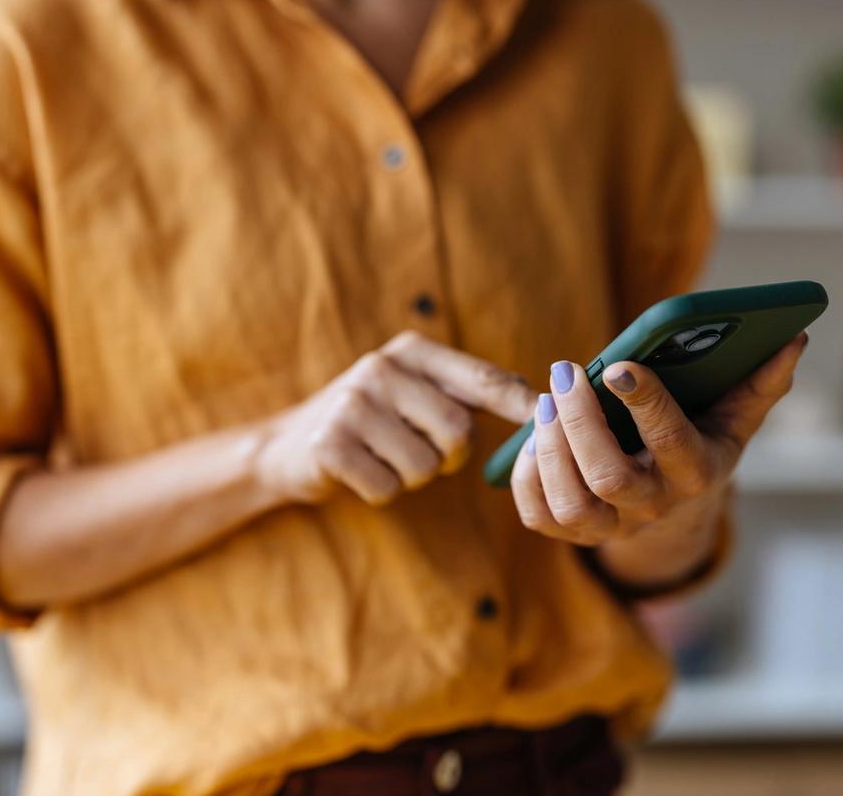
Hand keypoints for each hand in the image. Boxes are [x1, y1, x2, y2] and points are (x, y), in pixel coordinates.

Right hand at [258, 331, 535, 505]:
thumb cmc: (372, 422)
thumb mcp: (414, 392)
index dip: (521, 404)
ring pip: (424, 466)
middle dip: (448, 456)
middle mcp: (381, 368)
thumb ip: (469, 392)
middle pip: (458, 432)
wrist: (287, 444)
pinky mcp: (329, 444)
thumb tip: (544, 405)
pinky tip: (360, 471)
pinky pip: (388, 487)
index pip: (482, 379)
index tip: (554, 419)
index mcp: (412, 351)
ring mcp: (352, 404)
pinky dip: (380, 490)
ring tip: (384, 457)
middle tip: (421, 451)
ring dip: (411, 476)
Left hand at [510, 334, 807, 545]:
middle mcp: (653, 508)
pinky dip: (527, 476)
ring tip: (546, 400)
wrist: (675, 510)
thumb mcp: (733, 418)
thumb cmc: (700, 444)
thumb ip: (760, 383)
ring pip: (571, 502)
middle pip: (609, 478)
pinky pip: (539, 515)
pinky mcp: (574, 534)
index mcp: (697, 474)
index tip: (619, 365)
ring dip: (550, 448)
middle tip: (566, 372)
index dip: (646, 405)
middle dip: (582, 423)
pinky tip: (531, 436)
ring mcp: (611, 527)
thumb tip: (792, 339)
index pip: (672, 444)